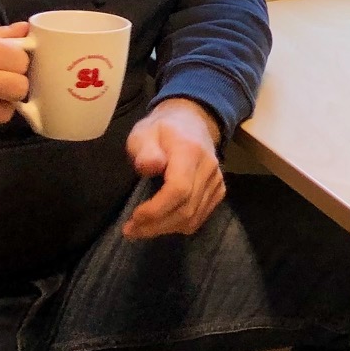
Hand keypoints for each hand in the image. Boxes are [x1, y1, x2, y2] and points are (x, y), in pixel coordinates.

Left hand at [123, 98, 224, 239]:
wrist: (193, 120)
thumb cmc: (162, 129)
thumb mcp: (144, 132)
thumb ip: (145, 150)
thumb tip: (149, 167)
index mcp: (189, 152)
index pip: (179, 189)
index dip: (157, 209)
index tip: (134, 217)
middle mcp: (208, 168)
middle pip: (186, 208)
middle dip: (156, 225)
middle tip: (130, 230)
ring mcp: (216, 180)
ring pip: (193, 217)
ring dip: (165, 229)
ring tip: (141, 229)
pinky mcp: (219, 190)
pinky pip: (200, 217)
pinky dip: (179, 225)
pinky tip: (162, 223)